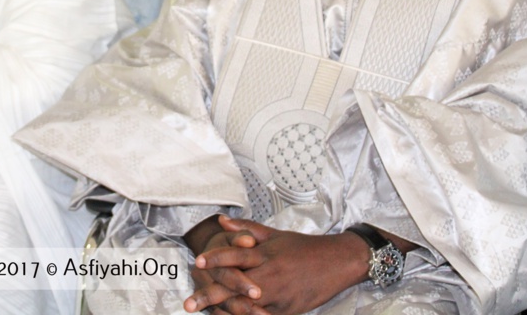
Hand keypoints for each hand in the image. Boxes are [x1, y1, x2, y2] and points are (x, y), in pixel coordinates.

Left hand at [187, 216, 370, 314]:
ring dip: (224, 312)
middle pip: (235, 286)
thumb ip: (245, 229)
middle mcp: (270, 275)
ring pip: (246, 306)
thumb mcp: (274, 234)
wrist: (337, 263)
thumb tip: (221, 221)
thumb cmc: (303, 248)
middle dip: (210, 295)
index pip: (236, 255)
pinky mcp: (286, 312)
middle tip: (189, 303)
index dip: (216, 258)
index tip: (197, 261)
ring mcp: (278, 296)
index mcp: (266, 254)